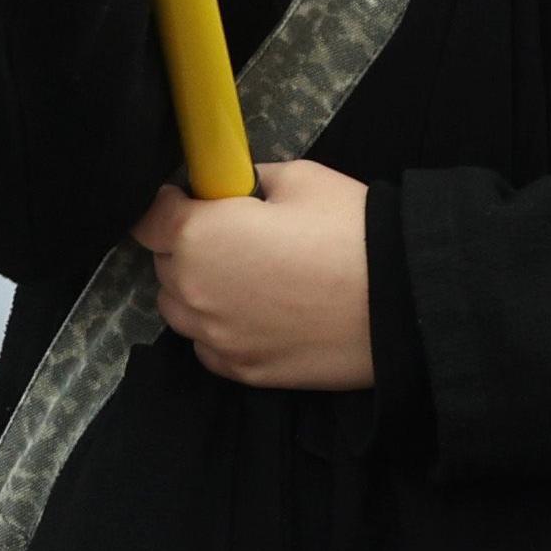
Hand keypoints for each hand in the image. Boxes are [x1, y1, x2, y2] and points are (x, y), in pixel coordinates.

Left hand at [132, 160, 373, 389]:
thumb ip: (251, 181)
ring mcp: (216, 339)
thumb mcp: (299, 178)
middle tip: (235, 235)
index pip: (149, 219)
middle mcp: (193, 292)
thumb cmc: (348, 230)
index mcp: (199, 236)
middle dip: (189, 246)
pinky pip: (209, 347)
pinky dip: (221, 329)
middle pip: (165, 265)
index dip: (171, 205)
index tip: (194, 200)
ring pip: (181, 310)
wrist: (401, 302)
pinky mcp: (243, 372)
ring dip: (198, 290)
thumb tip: (238, 187)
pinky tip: (258, 314)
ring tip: (246, 277)